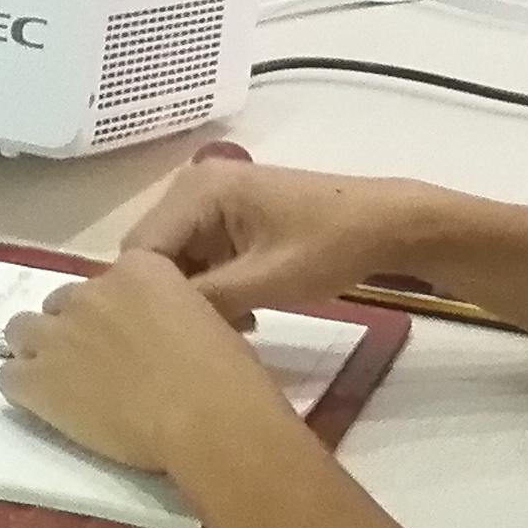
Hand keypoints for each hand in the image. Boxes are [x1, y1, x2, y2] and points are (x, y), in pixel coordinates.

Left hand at [0, 247, 287, 476]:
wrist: (205, 416)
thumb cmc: (225, 374)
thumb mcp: (205, 319)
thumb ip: (171, 313)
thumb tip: (165, 333)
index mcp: (138, 269)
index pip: (106, 282)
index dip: (112, 313)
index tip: (128, 340)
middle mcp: (90, 291)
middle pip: (61, 303)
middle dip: (73, 330)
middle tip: (96, 365)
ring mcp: (58, 333)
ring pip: (21, 330)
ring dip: (38, 351)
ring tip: (62, 383)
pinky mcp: (37, 377)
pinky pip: (9, 375)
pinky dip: (23, 389)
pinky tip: (46, 408)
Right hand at [123, 145, 439, 310]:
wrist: (387, 225)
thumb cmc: (331, 246)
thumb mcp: (266, 281)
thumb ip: (205, 300)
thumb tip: (154, 325)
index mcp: (197, 190)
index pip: (140, 252)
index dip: (147, 298)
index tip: (170, 340)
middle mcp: (193, 187)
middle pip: (153, 256)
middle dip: (172, 299)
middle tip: (203, 339)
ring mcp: (211, 201)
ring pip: (175, 262)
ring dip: (195, 298)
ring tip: (228, 331)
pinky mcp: (228, 219)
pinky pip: (199, 258)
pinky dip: (211, 288)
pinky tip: (241, 317)